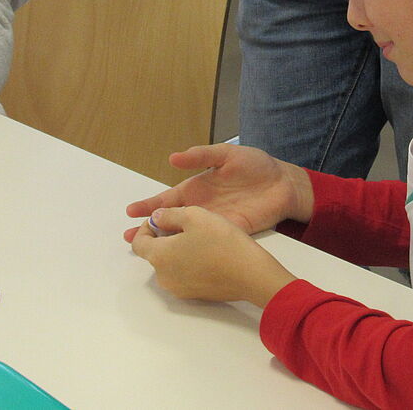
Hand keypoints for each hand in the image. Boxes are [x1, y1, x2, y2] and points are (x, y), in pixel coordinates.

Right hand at [123, 143, 312, 242]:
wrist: (283, 183)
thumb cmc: (256, 165)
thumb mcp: (227, 154)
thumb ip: (202, 155)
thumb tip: (174, 158)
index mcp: (197, 188)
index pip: (167, 199)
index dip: (149, 205)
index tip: (130, 211)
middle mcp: (202, 208)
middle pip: (170, 221)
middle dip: (150, 229)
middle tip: (128, 238)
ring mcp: (214, 222)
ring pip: (185, 236)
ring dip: (167, 243)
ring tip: (147, 251)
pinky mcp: (230, 232)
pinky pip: (208, 242)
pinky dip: (194, 249)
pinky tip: (180, 256)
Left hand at [130, 206, 295, 306]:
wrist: (251, 274)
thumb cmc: (222, 243)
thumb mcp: (194, 215)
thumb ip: (169, 214)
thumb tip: (156, 218)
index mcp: (159, 256)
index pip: (138, 242)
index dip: (146, 227)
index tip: (162, 218)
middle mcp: (164, 277)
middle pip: (154, 253)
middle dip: (164, 237)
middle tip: (184, 224)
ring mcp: (179, 289)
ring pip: (169, 264)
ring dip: (177, 250)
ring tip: (199, 237)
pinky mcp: (194, 295)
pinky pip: (183, 275)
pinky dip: (188, 262)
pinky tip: (208, 252)